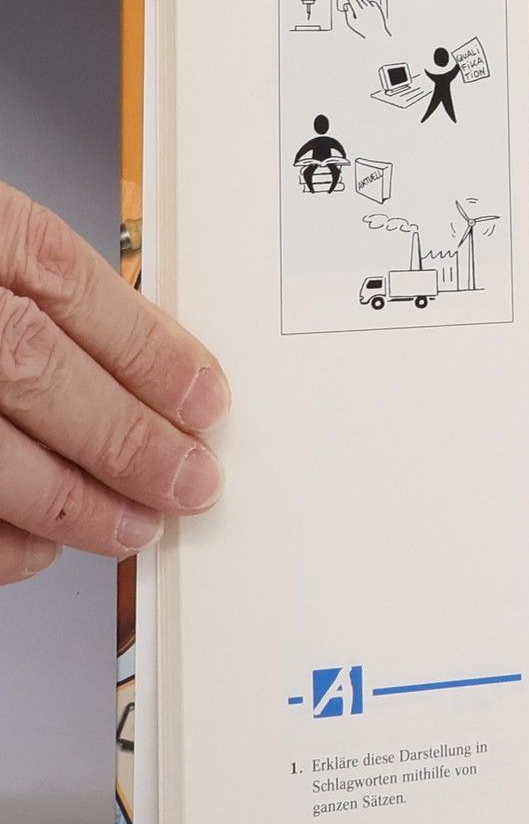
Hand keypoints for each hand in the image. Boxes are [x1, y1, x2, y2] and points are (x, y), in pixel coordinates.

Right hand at [0, 183, 227, 587]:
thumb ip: (30, 286)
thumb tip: (150, 359)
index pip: (62, 279)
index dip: (148, 348)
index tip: (204, 399)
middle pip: (31, 366)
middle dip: (127, 437)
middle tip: (189, 482)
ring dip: (72, 502)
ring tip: (133, 525)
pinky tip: (38, 544)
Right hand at [337, 0, 388, 38]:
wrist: (377, 34)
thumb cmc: (363, 29)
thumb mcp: (352, 23)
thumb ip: (347, 13)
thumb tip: (347, 5)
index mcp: (359, 11)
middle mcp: (366, 8)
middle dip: (355, 2)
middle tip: (357, 13)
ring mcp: (373, 7)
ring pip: (364, 0)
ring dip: (362, 4)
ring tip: (364, 15)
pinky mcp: (378, 8)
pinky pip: (371, 2)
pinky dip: (369, 6)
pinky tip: (369, 13)